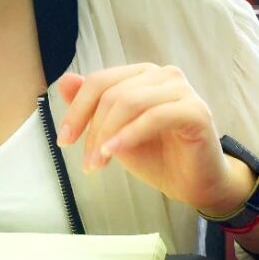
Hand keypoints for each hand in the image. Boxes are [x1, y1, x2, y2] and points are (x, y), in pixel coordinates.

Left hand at [56, 65, 253, 214]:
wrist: (193, 185)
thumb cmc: (156, 157)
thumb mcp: (114, 133)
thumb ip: (91, 107)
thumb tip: (65, 80)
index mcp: (142, 75)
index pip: (100, 81)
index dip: (77, 109)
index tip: (63, 139)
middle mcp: (162, 74)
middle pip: (112, 92)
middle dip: (92, 129)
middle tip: (86, 163)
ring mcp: (181, 89)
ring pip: (130, 102)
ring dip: (107, 135)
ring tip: (97, 164)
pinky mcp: (195, 110)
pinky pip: (154, 117)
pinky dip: (129, 135)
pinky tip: (114, 152)